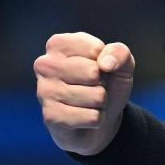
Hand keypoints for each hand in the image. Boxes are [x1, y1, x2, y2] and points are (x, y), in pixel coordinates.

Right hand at [34, 32, 135, 155]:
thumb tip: (105, 64)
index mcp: (58, 44)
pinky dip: (97, 119)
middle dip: (103, 84)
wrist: (98, 120)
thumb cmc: (106, 84)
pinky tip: (84, 116)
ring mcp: (44, 91)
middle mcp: (45, 64)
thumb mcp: (120, 63)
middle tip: (93, 87)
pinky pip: (92, 117)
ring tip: (89, 102)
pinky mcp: (50, 116)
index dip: (106, 63)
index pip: (96, 50)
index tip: (97, 68)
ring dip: (100, 102)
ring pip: (95, 97)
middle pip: (93, 73)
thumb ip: (119, 52)